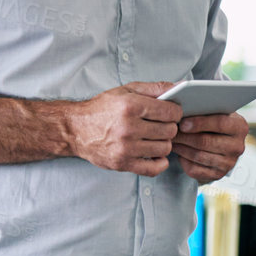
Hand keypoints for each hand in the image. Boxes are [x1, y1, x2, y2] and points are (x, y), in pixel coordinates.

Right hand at [67, 82, 181, 175]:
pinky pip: (154, 168)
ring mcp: (125, 148)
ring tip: (154, 138)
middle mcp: (128, 127)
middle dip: (169, 127)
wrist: (76, 129)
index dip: (176, 112)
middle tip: (161, 125)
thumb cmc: (102, 108)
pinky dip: (159, 162)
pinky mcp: (123, 163)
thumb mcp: (126, 91)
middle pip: (169, 131)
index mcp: (131, 106)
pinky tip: (154, 154)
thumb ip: (154, 88)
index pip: (170, 112)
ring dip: (163, 143)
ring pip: (165, 148)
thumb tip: (180, 87)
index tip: (171, 113)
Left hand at [172, 111, 247, 182]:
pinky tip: (178, 152)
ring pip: (198, 155)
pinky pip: (195, 169)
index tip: (183, 123)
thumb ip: (203, 107)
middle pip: (206, 141)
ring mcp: (229, 163)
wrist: (220, 142)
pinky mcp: (217, 174)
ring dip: (181, 148)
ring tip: (171, 140)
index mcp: (240, 127)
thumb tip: (181, 106)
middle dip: (185, 136)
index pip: (220, 123)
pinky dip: (183, 160)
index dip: (199, 123)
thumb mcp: (214, 111)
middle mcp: (237, 146)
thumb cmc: (213, 122)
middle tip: (171, 132)